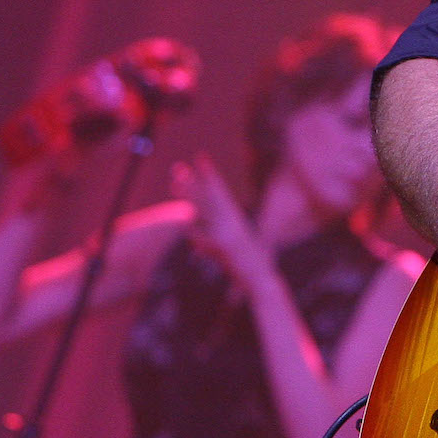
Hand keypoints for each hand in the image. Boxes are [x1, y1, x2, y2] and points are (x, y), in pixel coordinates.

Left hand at [172, 155, 271, 291]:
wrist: (262, 279)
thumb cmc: (249, 266)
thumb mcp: (227, 250)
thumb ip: (209, 240)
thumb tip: (193, 236)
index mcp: (236, 219)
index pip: (220, 192)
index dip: (209, 175)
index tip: (200, 158)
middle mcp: (233, 222)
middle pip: (210, 197)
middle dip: (193, 181)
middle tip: (178, 167)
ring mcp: (230, 233)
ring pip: (206, 210)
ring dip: (190, 196)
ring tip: (175, 184)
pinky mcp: (226, 246)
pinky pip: (204, 237)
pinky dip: (195, 232)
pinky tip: (186, 223)